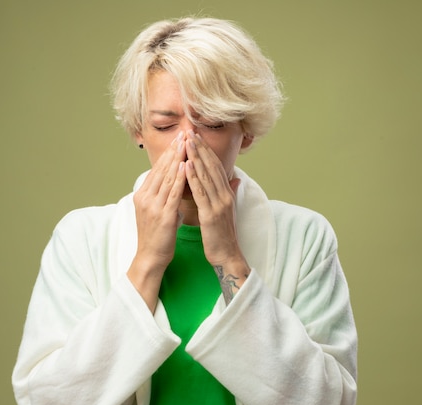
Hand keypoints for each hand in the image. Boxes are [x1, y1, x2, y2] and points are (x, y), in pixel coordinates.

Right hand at [127, 132, 185, 310]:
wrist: (150, 257)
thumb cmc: (157, 236)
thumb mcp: (157, 211)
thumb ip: (163, 195)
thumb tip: (172, 182)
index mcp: (143, 195)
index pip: (157, 169)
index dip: (169, 153)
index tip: (179, 139)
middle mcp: (145, 197)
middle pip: (161, 169)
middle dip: (174, 151)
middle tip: (184, 134)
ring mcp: (152, 205)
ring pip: (166, 177)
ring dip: (177, 159)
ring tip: (187, 144)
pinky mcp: (162, 215)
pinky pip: (172, 193)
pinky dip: (179, 178)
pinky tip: (186, 166)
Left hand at [185, 131, 250, 301]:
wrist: (227, 255)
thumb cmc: (223, 234)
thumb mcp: (226, 210)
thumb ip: (229, 193)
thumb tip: (236, 179)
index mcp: (226, 193)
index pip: (215, 166)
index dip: (206, 150)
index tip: (196, 136)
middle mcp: (224, 195)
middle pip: (211, 166)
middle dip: (200, 148)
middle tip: (189, 132)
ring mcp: (219, 204)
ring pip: (206, 176)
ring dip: (195, 157)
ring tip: (186, 142)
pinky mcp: (211, 214)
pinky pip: (201, 192)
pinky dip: (193, 177)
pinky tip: (186, 165)